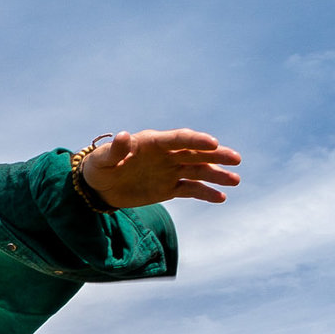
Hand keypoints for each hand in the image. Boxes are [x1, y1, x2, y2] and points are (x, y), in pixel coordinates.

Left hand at [81, 129, 242, 207]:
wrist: (98, 187)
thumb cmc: (99, 167)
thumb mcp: (103, 159)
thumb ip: (116, 150)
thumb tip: (122, 136)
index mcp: (153, 142)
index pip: (178, 139)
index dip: (196, 140)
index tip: (213, 143)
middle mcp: (166, 155)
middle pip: (196, 153)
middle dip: (216, 155)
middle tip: (236, 159)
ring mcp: (170, 171)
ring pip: (198, 171)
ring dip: (217, 175)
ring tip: (236, 180)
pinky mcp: (169, 188)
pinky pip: (191, 190)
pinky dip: (205, 193)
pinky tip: (221, 197)